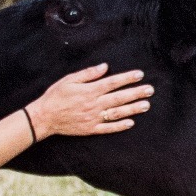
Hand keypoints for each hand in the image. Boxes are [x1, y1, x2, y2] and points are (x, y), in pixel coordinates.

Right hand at [24, 63, 152, 140]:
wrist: (45, 117)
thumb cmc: (56, 95)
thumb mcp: (69, 80)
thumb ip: (88, 74)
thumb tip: (105, 67)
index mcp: (90, 91)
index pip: (113, 83)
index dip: (127, 78)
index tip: (140, 74)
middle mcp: (94, 104)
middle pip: (119, 97)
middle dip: (136, 93)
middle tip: (150, 90)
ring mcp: (93, 118)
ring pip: (117, 113)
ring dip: (133, 109)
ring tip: (146, 105)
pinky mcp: (90, 129)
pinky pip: (108, 128)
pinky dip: (120, 126)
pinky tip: (131, 123)